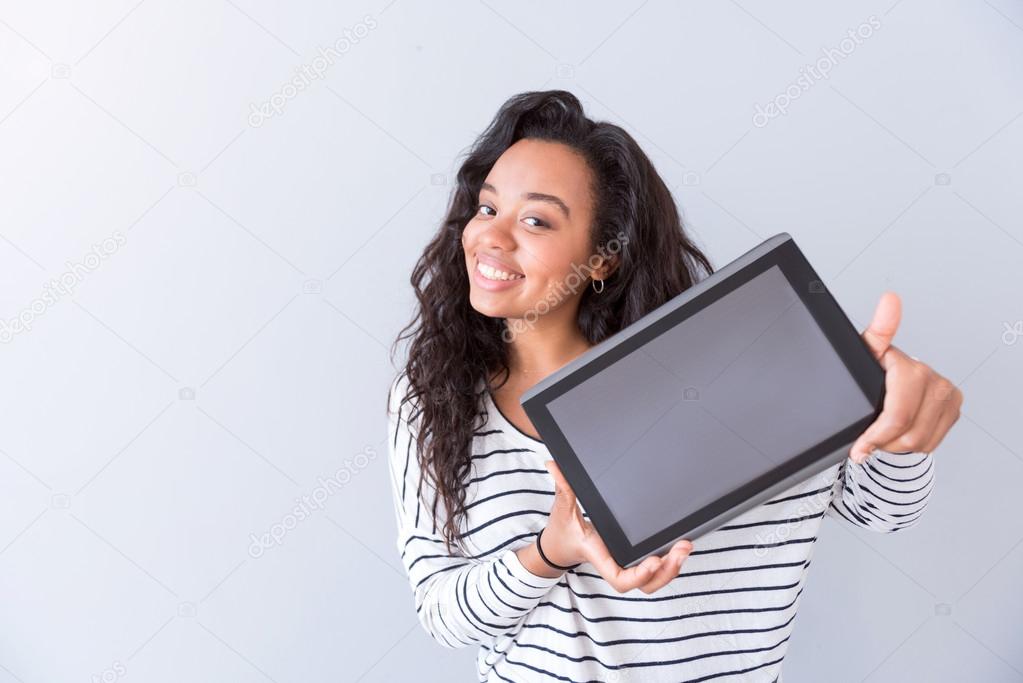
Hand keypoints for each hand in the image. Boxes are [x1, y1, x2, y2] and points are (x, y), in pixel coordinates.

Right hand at [537, 460, 692, 593]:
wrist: (559, 546)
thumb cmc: (562, 533)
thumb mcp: (561, 510)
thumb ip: (562, 488)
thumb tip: (555, 465)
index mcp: (600, 557)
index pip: (621, 579)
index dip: (640, 575)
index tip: (654, 560)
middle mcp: (616, 564)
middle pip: (646, 584)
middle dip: (667, 571)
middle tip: (682, 549)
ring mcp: (625, 563)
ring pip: (653, 580)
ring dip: (673, 568)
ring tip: (686, 547)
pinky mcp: (632, 558)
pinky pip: (654, 569)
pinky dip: (669, 562)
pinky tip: (680, 547)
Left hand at [850, 292, 962, 462]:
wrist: (896, 384)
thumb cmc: (877, 368)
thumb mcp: (867, 353)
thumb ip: (878, 331)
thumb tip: (891, 299)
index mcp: (910, 368)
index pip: (895, 415)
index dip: (876, 434)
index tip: (861, 447)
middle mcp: (933, 380)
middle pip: (905, 432)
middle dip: (882, 440)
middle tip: (866, 437)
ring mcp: (947, 395)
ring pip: (918, 441)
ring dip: (895, 444)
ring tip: (883, 430)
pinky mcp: (954, 409)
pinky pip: (931, 443)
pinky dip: (911, 444)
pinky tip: (900, 429)